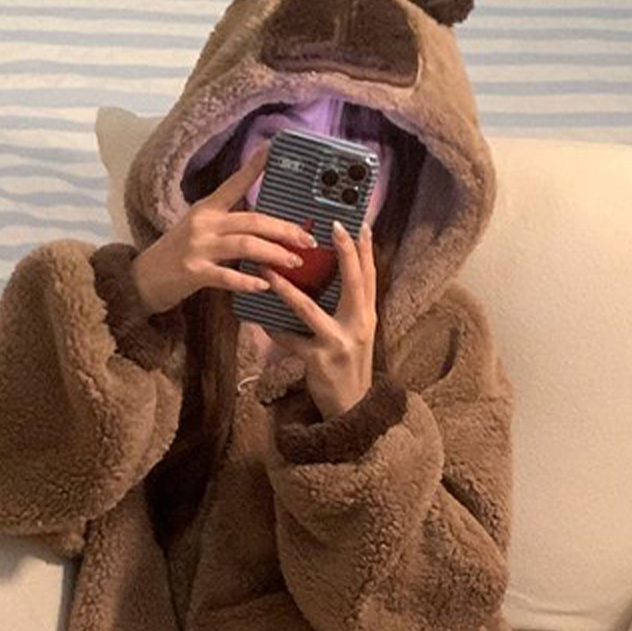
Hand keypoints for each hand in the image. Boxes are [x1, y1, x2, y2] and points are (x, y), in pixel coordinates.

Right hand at [129, 144, 316, 315]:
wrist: (142, 279)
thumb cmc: (176, 256)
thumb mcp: (200, 230)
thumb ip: (227, 224)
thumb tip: (262, 224)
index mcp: (207, 208)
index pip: (235, 183)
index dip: (256, 166)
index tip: (275, 148)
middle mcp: (203, 223)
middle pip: (252, 219)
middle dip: (284, 229)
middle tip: (308, 240)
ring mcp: (197, 247)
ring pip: (245, 244)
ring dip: (274, 253)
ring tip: (294, 262)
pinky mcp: (193, 272)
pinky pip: (226, 275)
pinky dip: (247, 280)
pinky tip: (264, 285)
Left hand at [260, 217, 375, 419]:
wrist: (352, 407)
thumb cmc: (348, 365)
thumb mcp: (356, 334)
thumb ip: (346, 307)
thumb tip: (325, 277)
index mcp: (367, 317)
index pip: (370, 277)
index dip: (367, 250)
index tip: (361, 224)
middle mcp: (358, 327)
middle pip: (353, 283)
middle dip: (345, 253)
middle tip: (332, 226)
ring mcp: (338, 343)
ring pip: (310, 309)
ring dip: (287, 288)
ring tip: (270, 269)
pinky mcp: (318, 360)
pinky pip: (290, 340)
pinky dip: (274, 329)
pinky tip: (261, 318)